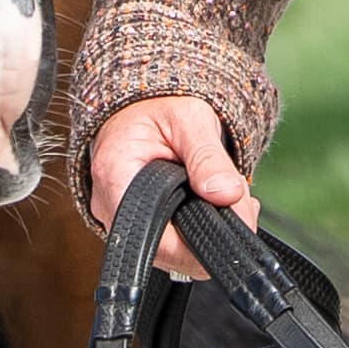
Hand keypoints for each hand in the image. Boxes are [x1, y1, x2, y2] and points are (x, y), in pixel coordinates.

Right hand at [87, 96, 258, 282]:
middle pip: (165, 248)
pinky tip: (213, 201)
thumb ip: (208, 157)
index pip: (153, 236)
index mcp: (115, 175)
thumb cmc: (157, 103)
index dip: (196, 240)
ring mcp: (120, 215)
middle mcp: (110, 204)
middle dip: (209, 230)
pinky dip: (196, 224)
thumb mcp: (190, 119)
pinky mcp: (136, 218)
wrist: (139, 99)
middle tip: (238, 199)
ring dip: (205, 228)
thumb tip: (227, 194)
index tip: (230, 217)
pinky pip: (169, 238)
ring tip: (226, 194)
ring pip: (171, 248)